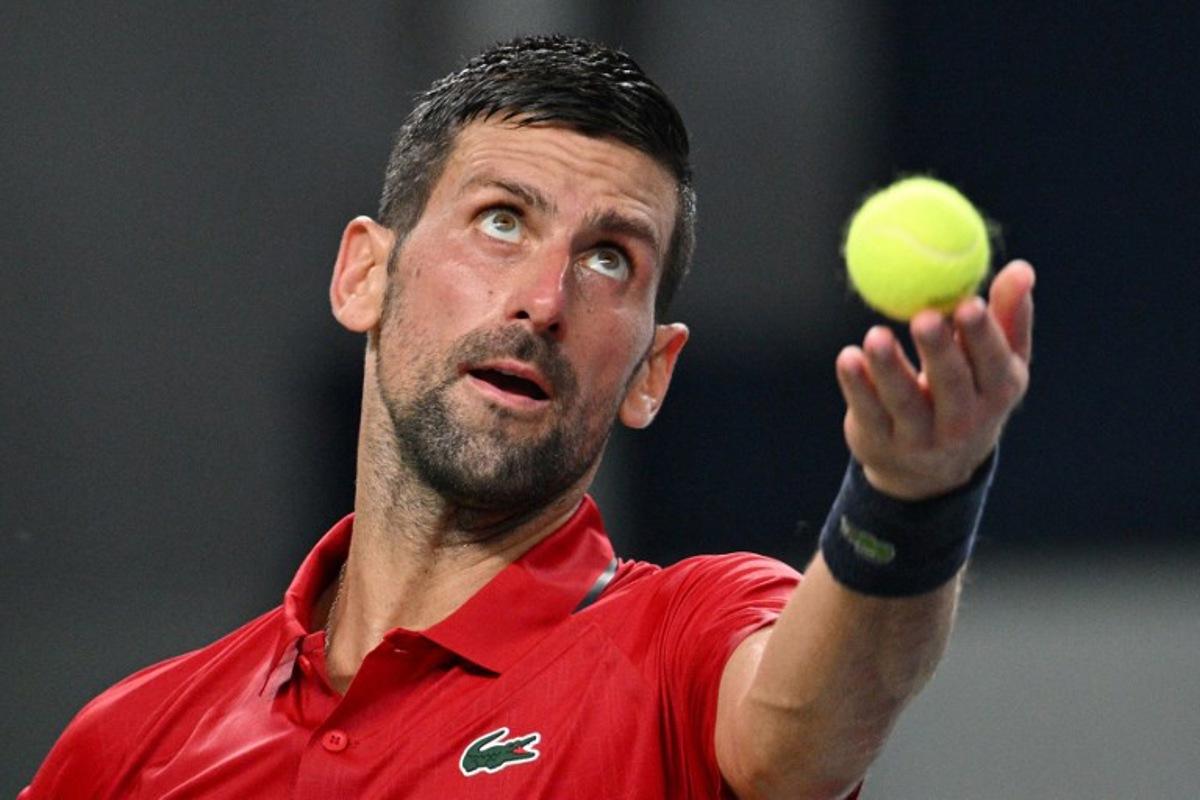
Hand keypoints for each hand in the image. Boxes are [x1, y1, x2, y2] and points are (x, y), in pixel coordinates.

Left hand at [835, 260, 1035, 499]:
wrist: (930, 467)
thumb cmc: (969, 391)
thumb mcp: (997, 361)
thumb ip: (1008, 315)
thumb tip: (1022, 268)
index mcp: (997, 393)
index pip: (994, 366)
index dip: (983, 337)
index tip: (969, 304)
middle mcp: (963, 421)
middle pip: (951, 385)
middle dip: (939, 351)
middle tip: (924, 317)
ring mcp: (920, 437)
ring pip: (904, 401)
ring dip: (890, 368)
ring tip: (876, 336)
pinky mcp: (880, 441)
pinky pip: (868, 411)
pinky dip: (857, 385)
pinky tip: (849, 358)